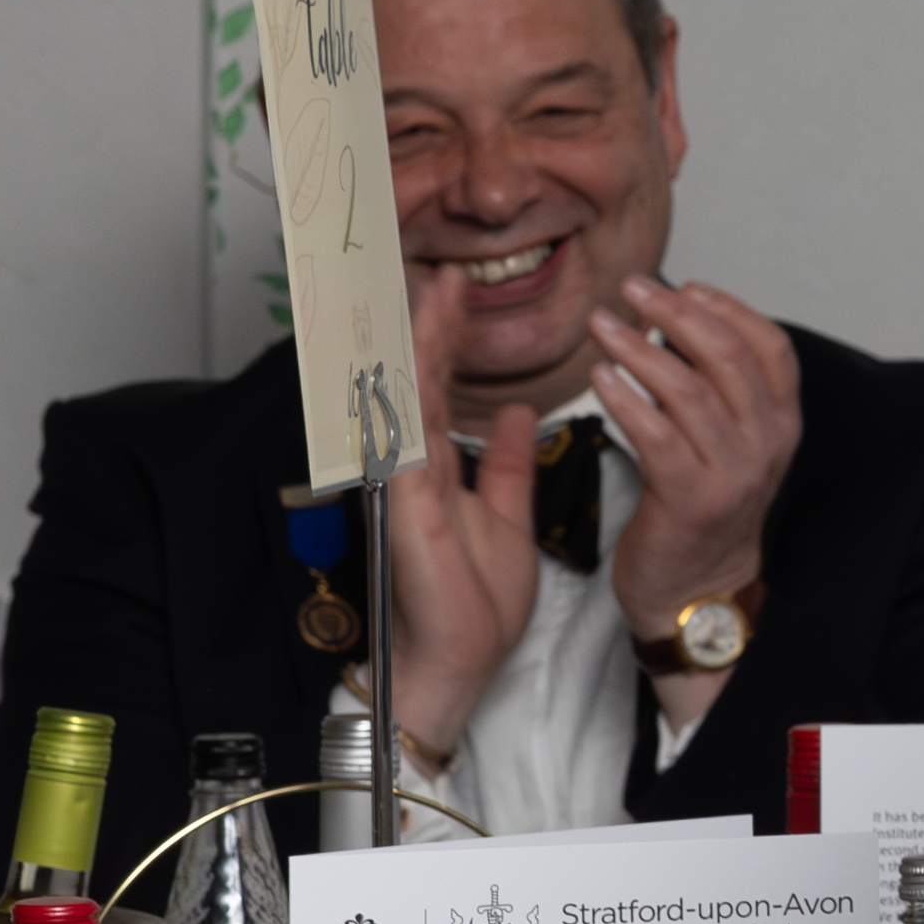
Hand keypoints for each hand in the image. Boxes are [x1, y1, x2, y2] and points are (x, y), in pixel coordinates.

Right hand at [378, 268, 538, 757]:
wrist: (458, 664)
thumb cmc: (471, 605)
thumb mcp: (508, 516)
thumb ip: (509, 463)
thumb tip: (521, 415)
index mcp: (436, 468)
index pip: (436, 385)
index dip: (443, 333)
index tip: (453, 283)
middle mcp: (411, 468)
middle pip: (412, 379)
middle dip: (421, 318)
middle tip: (428, 259)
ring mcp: (401, 483)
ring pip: (403, 397)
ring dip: (414, 340)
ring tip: (424, 284)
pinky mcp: (403, 504)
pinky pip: (404, 435)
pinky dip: (407, 395)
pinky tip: (411, 355)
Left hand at [594, 274, 800, 724]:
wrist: (698, 592)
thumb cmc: (702, 512)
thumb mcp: (731, 446)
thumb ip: (717, 392)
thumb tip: (676, 324)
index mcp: (781, 424)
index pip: (771, 347)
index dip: (730, 309)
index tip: (686, 286)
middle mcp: (765, 443)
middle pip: (729, 358)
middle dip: (678, 314)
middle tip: (634, 289)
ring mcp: (732, 472)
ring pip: (690, 391)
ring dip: (641, 349)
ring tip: (603, 325)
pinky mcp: (690, 499)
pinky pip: (657, 435)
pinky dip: (627, 400)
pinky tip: (601, 378)